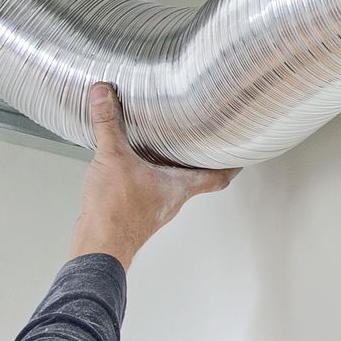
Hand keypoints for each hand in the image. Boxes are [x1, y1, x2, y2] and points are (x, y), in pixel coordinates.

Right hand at [69, 82, 238, 269]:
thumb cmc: (116, 212)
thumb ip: (108, 123)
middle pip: (195, 181)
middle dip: (198, 162)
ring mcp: (153, 210)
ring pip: (170, 188)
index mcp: (178, 187)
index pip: (217, 177)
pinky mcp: (134, 215)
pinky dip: (146, 179)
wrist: (99, 247)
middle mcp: (171, 201)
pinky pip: (146, 193)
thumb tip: (103, 93)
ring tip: (167, 151)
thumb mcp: (112, 157)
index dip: (232, 166)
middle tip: (203, 145)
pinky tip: (131, 169)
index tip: (242, 156)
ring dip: (171, 171)